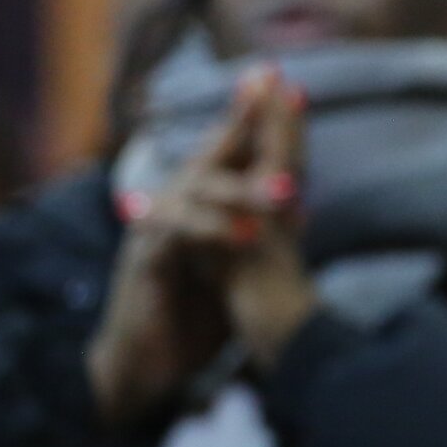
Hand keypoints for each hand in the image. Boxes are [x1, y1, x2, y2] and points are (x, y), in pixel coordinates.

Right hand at [86, 68, 311, 423]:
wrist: (147, 369)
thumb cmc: (193, 315)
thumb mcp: (235, 269)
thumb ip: (260, 234)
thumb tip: (302, 209)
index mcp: (197, 206)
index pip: (226, 152)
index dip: (249, 115)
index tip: (278, 77)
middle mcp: (172, 209)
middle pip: (207, 156)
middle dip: (244, 127)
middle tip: (280, 101)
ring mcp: (155, 234)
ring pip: (194, 191)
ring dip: (242, 189)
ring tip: (289, 193)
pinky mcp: (145, 265)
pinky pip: (174, 235)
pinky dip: (210, 231)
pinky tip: (244, 236)